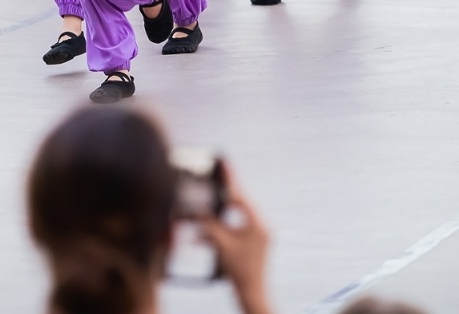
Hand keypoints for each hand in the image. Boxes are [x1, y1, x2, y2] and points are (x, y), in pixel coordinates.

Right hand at [200, 162, 272, 313]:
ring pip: (235, 218)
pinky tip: (203, 238)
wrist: (251, 294)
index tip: (223, 165)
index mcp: (258, 223)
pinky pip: (235, 230)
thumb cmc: (240, 272)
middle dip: (221, 199)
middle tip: (214, 177)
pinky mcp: (253, 243)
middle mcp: (261, 226)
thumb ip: (209, 224)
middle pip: (238, 205)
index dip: (228, 182)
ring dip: (216, 220)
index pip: (240, 197)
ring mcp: (258, 235)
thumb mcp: (221, 244)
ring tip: (200, 222)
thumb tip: (197, 210)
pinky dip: (221, 231)